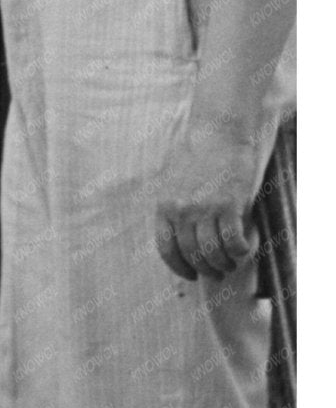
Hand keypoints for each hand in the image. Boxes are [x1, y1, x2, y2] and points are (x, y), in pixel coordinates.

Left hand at [153, 117, 262, 280]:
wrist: (218, 132)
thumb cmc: (197, 156)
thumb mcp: (173, 182)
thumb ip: (175, 208)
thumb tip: (181, 236)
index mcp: (164, 206)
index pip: (166, 249)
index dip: (179, 267)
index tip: (190, 275)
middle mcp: (181, 210)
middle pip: (192, 254)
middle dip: (206, 269)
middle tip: (217, 272)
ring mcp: (204, 208)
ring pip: (213, 253)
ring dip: (224, 264)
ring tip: (231, 264)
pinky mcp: (228, 205)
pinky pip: (233, 242)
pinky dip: (239, 252)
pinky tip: (243, 250)